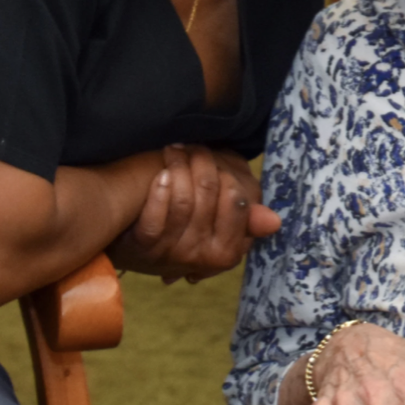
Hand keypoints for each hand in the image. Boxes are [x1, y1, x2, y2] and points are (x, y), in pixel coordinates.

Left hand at [107, 146, 279, 281]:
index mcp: (226, 252)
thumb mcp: (217, 223)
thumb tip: (274, 221)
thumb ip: (244, 217)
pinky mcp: (144, 249)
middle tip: (191, 147)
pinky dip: (159, 190)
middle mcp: (202, 257)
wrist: (129, 238)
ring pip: (184, 202)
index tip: (219, 161)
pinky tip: (160, 173)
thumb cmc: (181, 225)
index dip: (228, 177)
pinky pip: (156, 218)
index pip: (237, 203)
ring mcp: (172, 254)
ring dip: (179, 167)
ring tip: (173, 151)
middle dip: (202, 163)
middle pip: (211, 194)